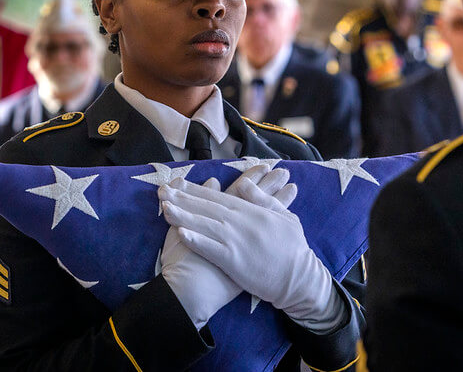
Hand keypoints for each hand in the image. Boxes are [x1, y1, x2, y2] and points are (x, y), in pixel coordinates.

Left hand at [159, 174, 340, 327]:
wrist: (300, 279)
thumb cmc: (293, 249)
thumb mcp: (284, 216)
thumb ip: (263, 199)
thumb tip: (245, 183)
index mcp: (251, 211)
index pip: (218, 196)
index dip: (196, 190)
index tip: (178, 183)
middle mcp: (241, 222)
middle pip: (206, 207)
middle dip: (182, 198)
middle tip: (161, 191)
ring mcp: (236, 241)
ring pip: (204, 224)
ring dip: (183, 215)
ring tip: (164, 208)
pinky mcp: (234, 262)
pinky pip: (210, 249)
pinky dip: (195, 240)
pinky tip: (180, 233)